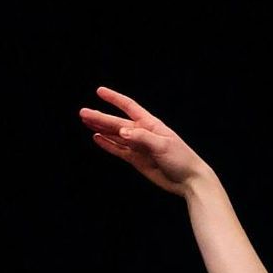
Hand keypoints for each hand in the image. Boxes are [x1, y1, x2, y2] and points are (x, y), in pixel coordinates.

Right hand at [77, 87, 208, 194]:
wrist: (190, 181)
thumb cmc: (181, 159)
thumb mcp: (163, 146)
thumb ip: (142, 138)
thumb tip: (122, 131)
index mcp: (151, 125)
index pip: (129, 107)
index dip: (115, 99)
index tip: (100, 91)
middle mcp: (143, 133)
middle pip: (117, 122)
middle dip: (101, 117)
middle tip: (83, 113)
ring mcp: (139, 147)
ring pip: (116, 136)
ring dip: (101, 129)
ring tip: (86, 121)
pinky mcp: (138, 160)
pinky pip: (119, 150)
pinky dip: (108, 145)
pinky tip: (97, 138)